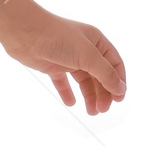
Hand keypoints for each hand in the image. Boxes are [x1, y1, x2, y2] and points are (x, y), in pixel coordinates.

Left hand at [0, 11, 125, 115]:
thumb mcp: (87, 55)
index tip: (119, 100)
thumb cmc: (57, 37)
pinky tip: (71, 103)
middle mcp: (83, 49)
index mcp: (96, 41)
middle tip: (102, 110)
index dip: (118, 81)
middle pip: (99, 75)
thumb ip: (105, 73)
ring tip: (92, 112)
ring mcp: (67, 58)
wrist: (24, 32)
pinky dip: (67, 92)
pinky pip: (63, 82)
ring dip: (89, 96)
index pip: (113, 64)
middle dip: (103, 93)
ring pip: (83, 80)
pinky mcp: (52, 65)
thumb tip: (121, 89)